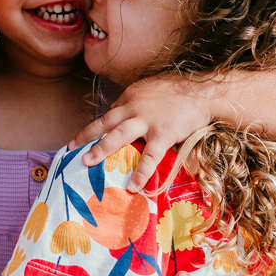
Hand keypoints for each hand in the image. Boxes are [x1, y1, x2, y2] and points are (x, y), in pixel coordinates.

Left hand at [70, 74, 213, 191]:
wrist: (204, 92)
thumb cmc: (180, 91)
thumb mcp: (152, 89)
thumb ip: (136, 101)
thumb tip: (120, 112)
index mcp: (131, 96)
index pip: (110, 113)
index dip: (97, 127)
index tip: (85, 138)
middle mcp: (134, 107)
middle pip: (105, 123)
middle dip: (86, 136)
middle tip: (71, 148)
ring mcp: (147, 121)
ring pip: (118, 136)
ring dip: (100, 150)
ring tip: (88, 163)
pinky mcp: (163, 134)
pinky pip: (149, 157)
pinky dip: (140, 173)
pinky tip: (133, 186)